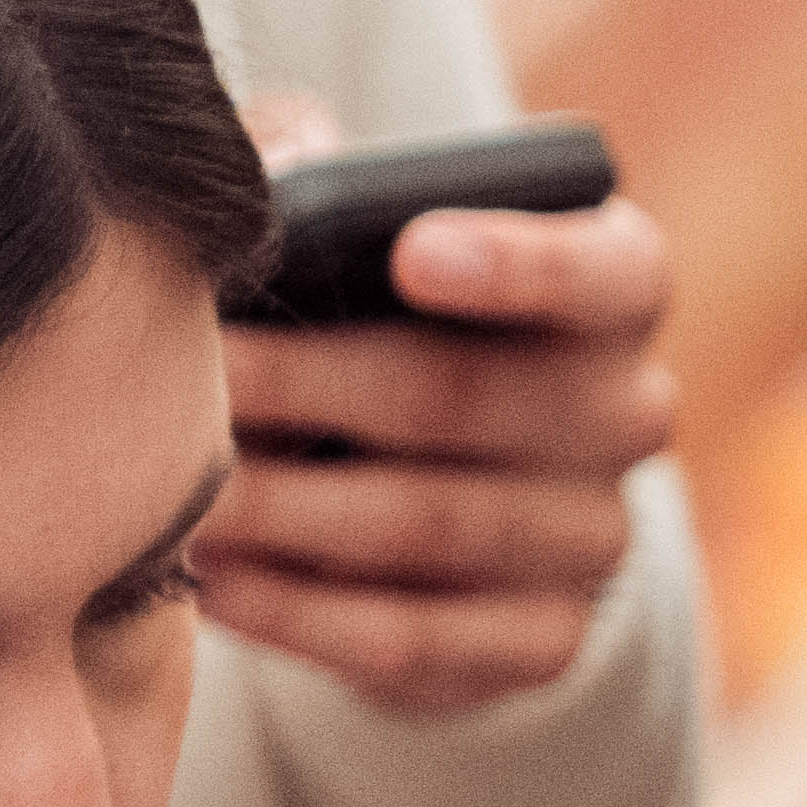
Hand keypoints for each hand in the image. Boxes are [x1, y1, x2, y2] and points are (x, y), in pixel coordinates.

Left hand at [208, 189, 674, 720]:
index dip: (518, 261)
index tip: (410, 249)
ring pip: (431, 523)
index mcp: (614, 287)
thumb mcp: (355, 228)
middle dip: (312, 386)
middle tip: (195, 378)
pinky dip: (304, 614)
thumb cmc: (372, 318)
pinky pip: (420, 637)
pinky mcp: (544, 642)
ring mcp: (595, 536)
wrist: (409, 489)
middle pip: (472, 396)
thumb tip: (285, 164)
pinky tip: (217, 584)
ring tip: (177, 494)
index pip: (605, 269)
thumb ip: (319, 168)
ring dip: (287, 511)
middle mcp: (628, 411)